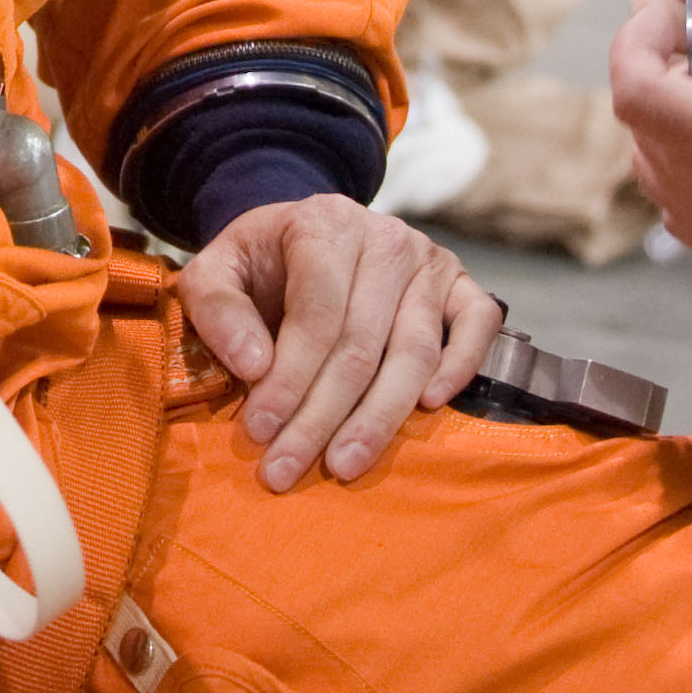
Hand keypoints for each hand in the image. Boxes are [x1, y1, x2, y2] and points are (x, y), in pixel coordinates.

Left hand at [179, 196, 506, 488]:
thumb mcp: (215, 270)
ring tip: (343, 465)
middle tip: (287, 469)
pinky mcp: (461, 285)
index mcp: (323, 224)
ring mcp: (430, 260)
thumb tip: (254, 366)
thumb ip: (217, 308)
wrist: (306, 236)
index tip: (260, 430)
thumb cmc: (261, 264)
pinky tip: (427, 409)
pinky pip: (476, 326)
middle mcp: (385, 237)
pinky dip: (459, 368)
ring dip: (378, 418)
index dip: (289, 378)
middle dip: (321, 416)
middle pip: (361, 343)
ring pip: (414, 351)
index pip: (316, 313)